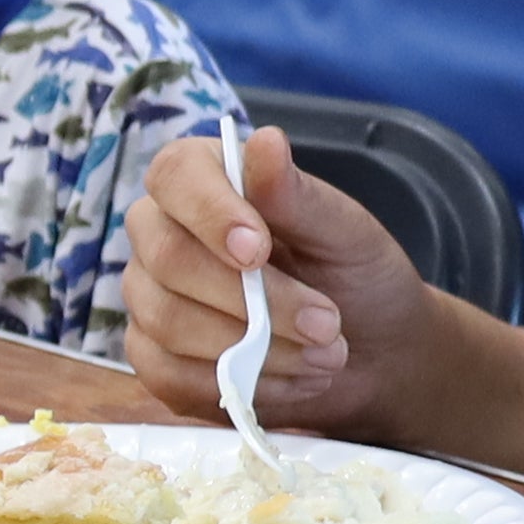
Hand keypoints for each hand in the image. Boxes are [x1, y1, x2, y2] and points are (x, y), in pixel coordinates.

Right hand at [118, 126, 426, 434]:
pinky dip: (241, 383)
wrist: (373, 354)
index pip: (175, 175)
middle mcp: (163, 233)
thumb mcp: (344, 233)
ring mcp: (151, 298)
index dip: (210, 212)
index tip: (259, 249)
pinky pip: (170, 376)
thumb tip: (265, 141)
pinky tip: (294, 379)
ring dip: (256, 348)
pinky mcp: (155, 360)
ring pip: (168, 321)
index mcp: (204, 181)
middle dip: (248, 299)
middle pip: (165, 256)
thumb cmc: (355, 277)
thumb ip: (298, 195)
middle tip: (326, 324)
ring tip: (325, 354)